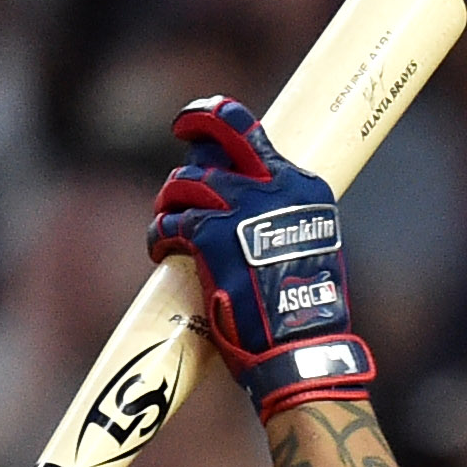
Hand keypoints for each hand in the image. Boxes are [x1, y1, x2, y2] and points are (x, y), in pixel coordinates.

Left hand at [146, 97, 376, 420]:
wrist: (300, 347)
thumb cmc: (304, 309)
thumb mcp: (307, 245)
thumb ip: (280, 217)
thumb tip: (242, 204)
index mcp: (303, 187)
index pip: (257, 137)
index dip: (227, 127)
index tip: (209, 126)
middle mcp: (273, 187)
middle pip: (225, 128)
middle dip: (198, 118)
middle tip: (184, 124)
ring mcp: (240, 207)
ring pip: (186, 181)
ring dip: (170, 199)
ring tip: (168, 218)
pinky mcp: (210, 236)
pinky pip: (170, 223)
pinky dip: (160, 234)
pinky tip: (161, 248)